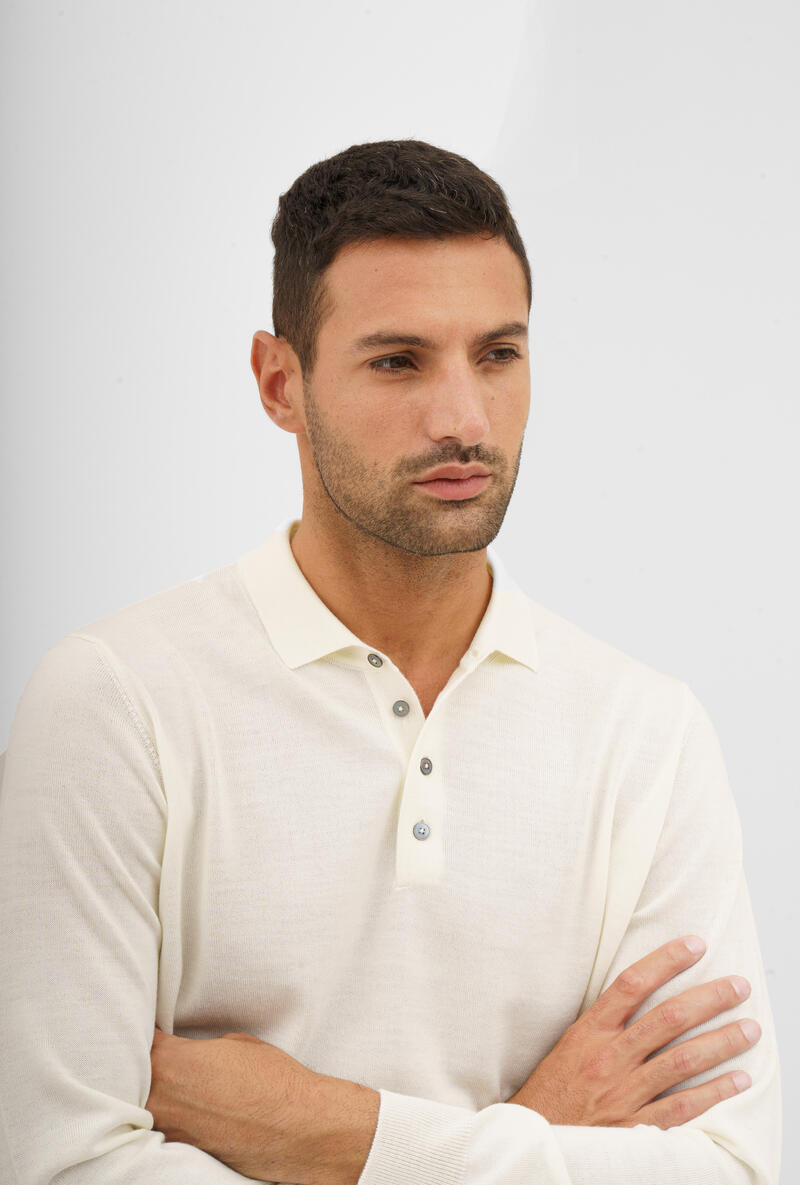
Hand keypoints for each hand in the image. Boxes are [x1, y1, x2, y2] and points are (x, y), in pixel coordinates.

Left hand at [146, 1026, 319, 1180]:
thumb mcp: (235, 1044)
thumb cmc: (273, 1080)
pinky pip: (163, 1127)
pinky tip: (188, 1106)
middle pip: (130, 1076)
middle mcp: (161, 1099)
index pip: (139, 1041)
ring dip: (154, 1092)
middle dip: (141, 1063)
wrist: (298, 1126)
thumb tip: (191, 1055)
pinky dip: (170, 1115)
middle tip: (154, 1051)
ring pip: (142, 1106)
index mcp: (171, 1062)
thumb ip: (200, 1048)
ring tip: (174, 1081)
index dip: (143, 1030)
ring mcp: (169, 1130)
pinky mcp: (183, 1152)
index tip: (150, 1026)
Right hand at [506, 936, 760, 1128]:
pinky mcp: (635, 1126)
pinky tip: (737, 1079)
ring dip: (722, 1042)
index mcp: (590, 1030)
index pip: (632, 983)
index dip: (666, 960)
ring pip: (683, 1060)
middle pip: (668, 1018)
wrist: (534, 1138)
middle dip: (710, 999)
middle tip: (739, 986)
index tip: (695, 945)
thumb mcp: (571, 1043)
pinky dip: (714, 1092)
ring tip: (749, 1029)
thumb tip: (642, 992)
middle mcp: (609, 1057)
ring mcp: (624, 1092)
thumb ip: (605, 1021)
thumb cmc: (554, 1088)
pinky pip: (683, 1106)